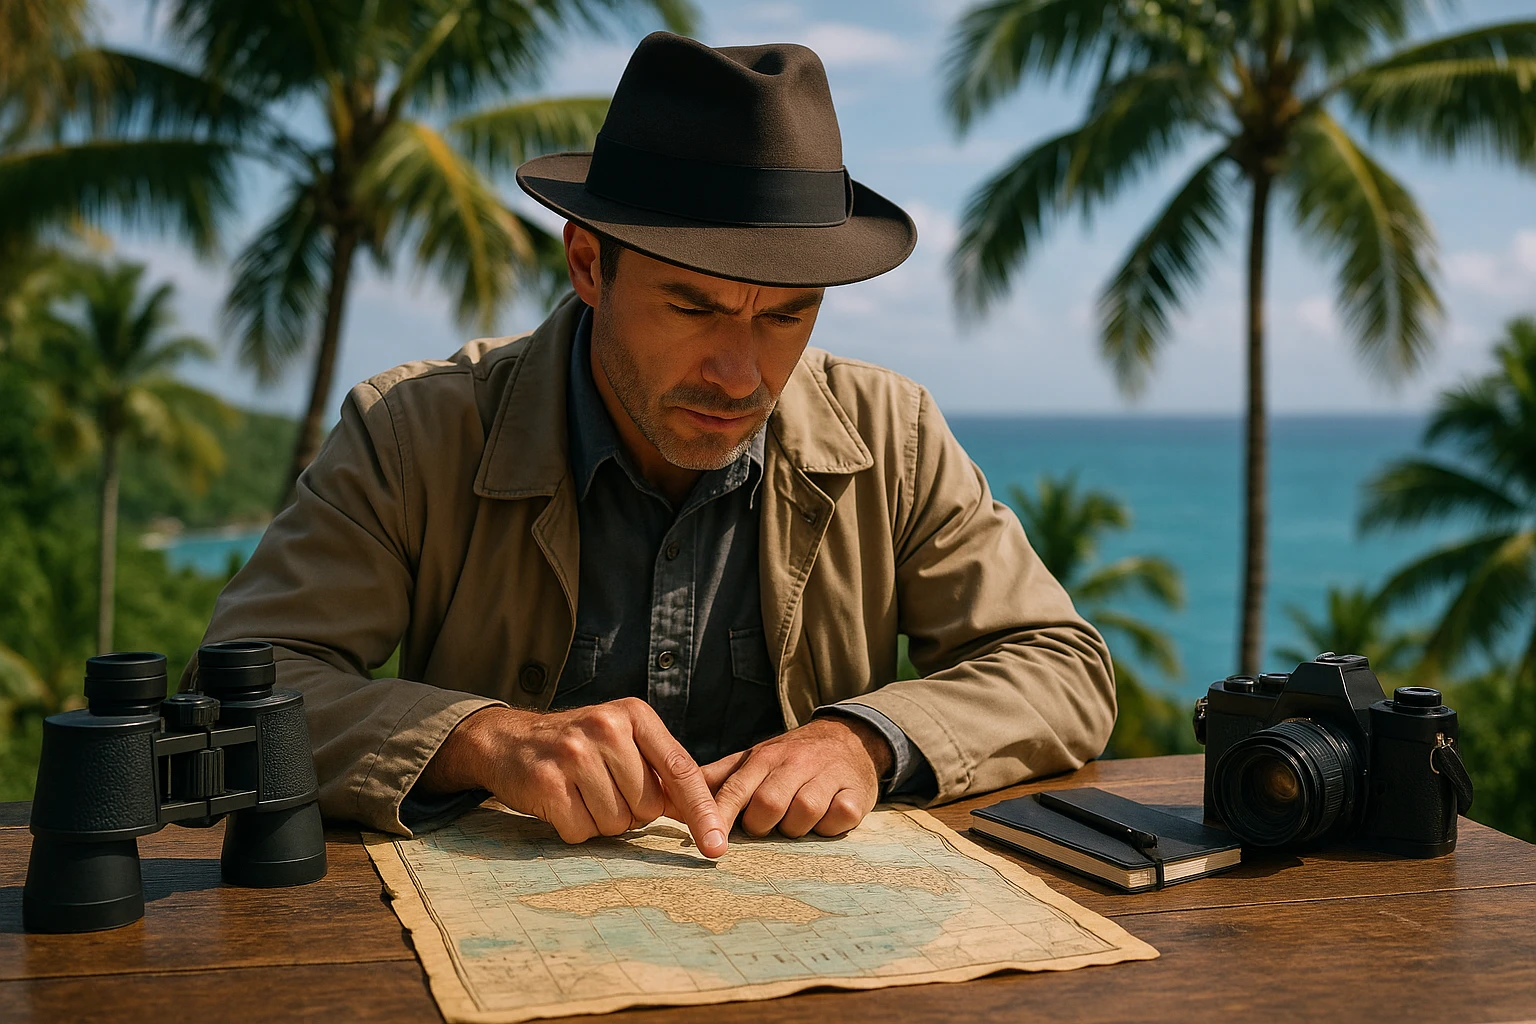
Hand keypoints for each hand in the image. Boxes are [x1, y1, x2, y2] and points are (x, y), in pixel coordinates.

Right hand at [418, 699, 728, 857]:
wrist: (508, 740)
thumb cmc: (579, 747)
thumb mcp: (624, 740)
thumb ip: (662, 771)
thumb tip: (708, 817)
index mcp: (635, 715)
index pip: (681, 770)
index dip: (702, 812)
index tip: (717, 846)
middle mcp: (606, 727)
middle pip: (648, 806)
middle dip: (631, 811)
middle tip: (604, 789)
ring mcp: (574, 753)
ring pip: (616, 823)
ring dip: (601, 821)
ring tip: (581, 793)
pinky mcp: (547, 781)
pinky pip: (581, 831)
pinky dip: (574, 827)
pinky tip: (561, 802)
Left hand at [702, 717, 889, 838]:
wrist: (850, 738)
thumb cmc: (792, 758)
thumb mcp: (755, 760)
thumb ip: (718, 778)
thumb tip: (673, 794)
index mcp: (764, 757)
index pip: (735, 790)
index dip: (721, 818)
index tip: (710, 847)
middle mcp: (795, 763)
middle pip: (768, 805)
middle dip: (762, 826)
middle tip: (768, 825)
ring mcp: (827, 776)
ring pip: (804, 813)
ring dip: (797, 828)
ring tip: (797, 820)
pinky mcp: (857, 793)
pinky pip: (839, 818)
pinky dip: (830, 826)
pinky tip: (827, 819)